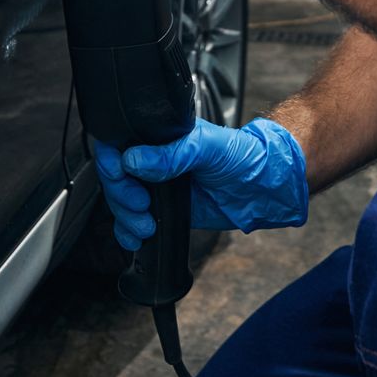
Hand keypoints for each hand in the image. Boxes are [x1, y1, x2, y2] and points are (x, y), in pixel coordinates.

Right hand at [91, 117, 307, 249]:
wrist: (265, 187)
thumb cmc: (242, 155)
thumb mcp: (209, 147)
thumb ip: (173, 153)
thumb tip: (134, 160)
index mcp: (161, 137)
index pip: (120, 143)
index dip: (111, 160)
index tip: (119, 173)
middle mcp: (155, 161)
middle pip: (116, 177)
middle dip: (121, 195)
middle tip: (140, 205)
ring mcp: (158, 187)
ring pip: (122, 202)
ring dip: (125, 217)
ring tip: (145, 226)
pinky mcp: (166, 211)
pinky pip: (135, 222)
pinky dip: (129, 232)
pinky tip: (135, 239)